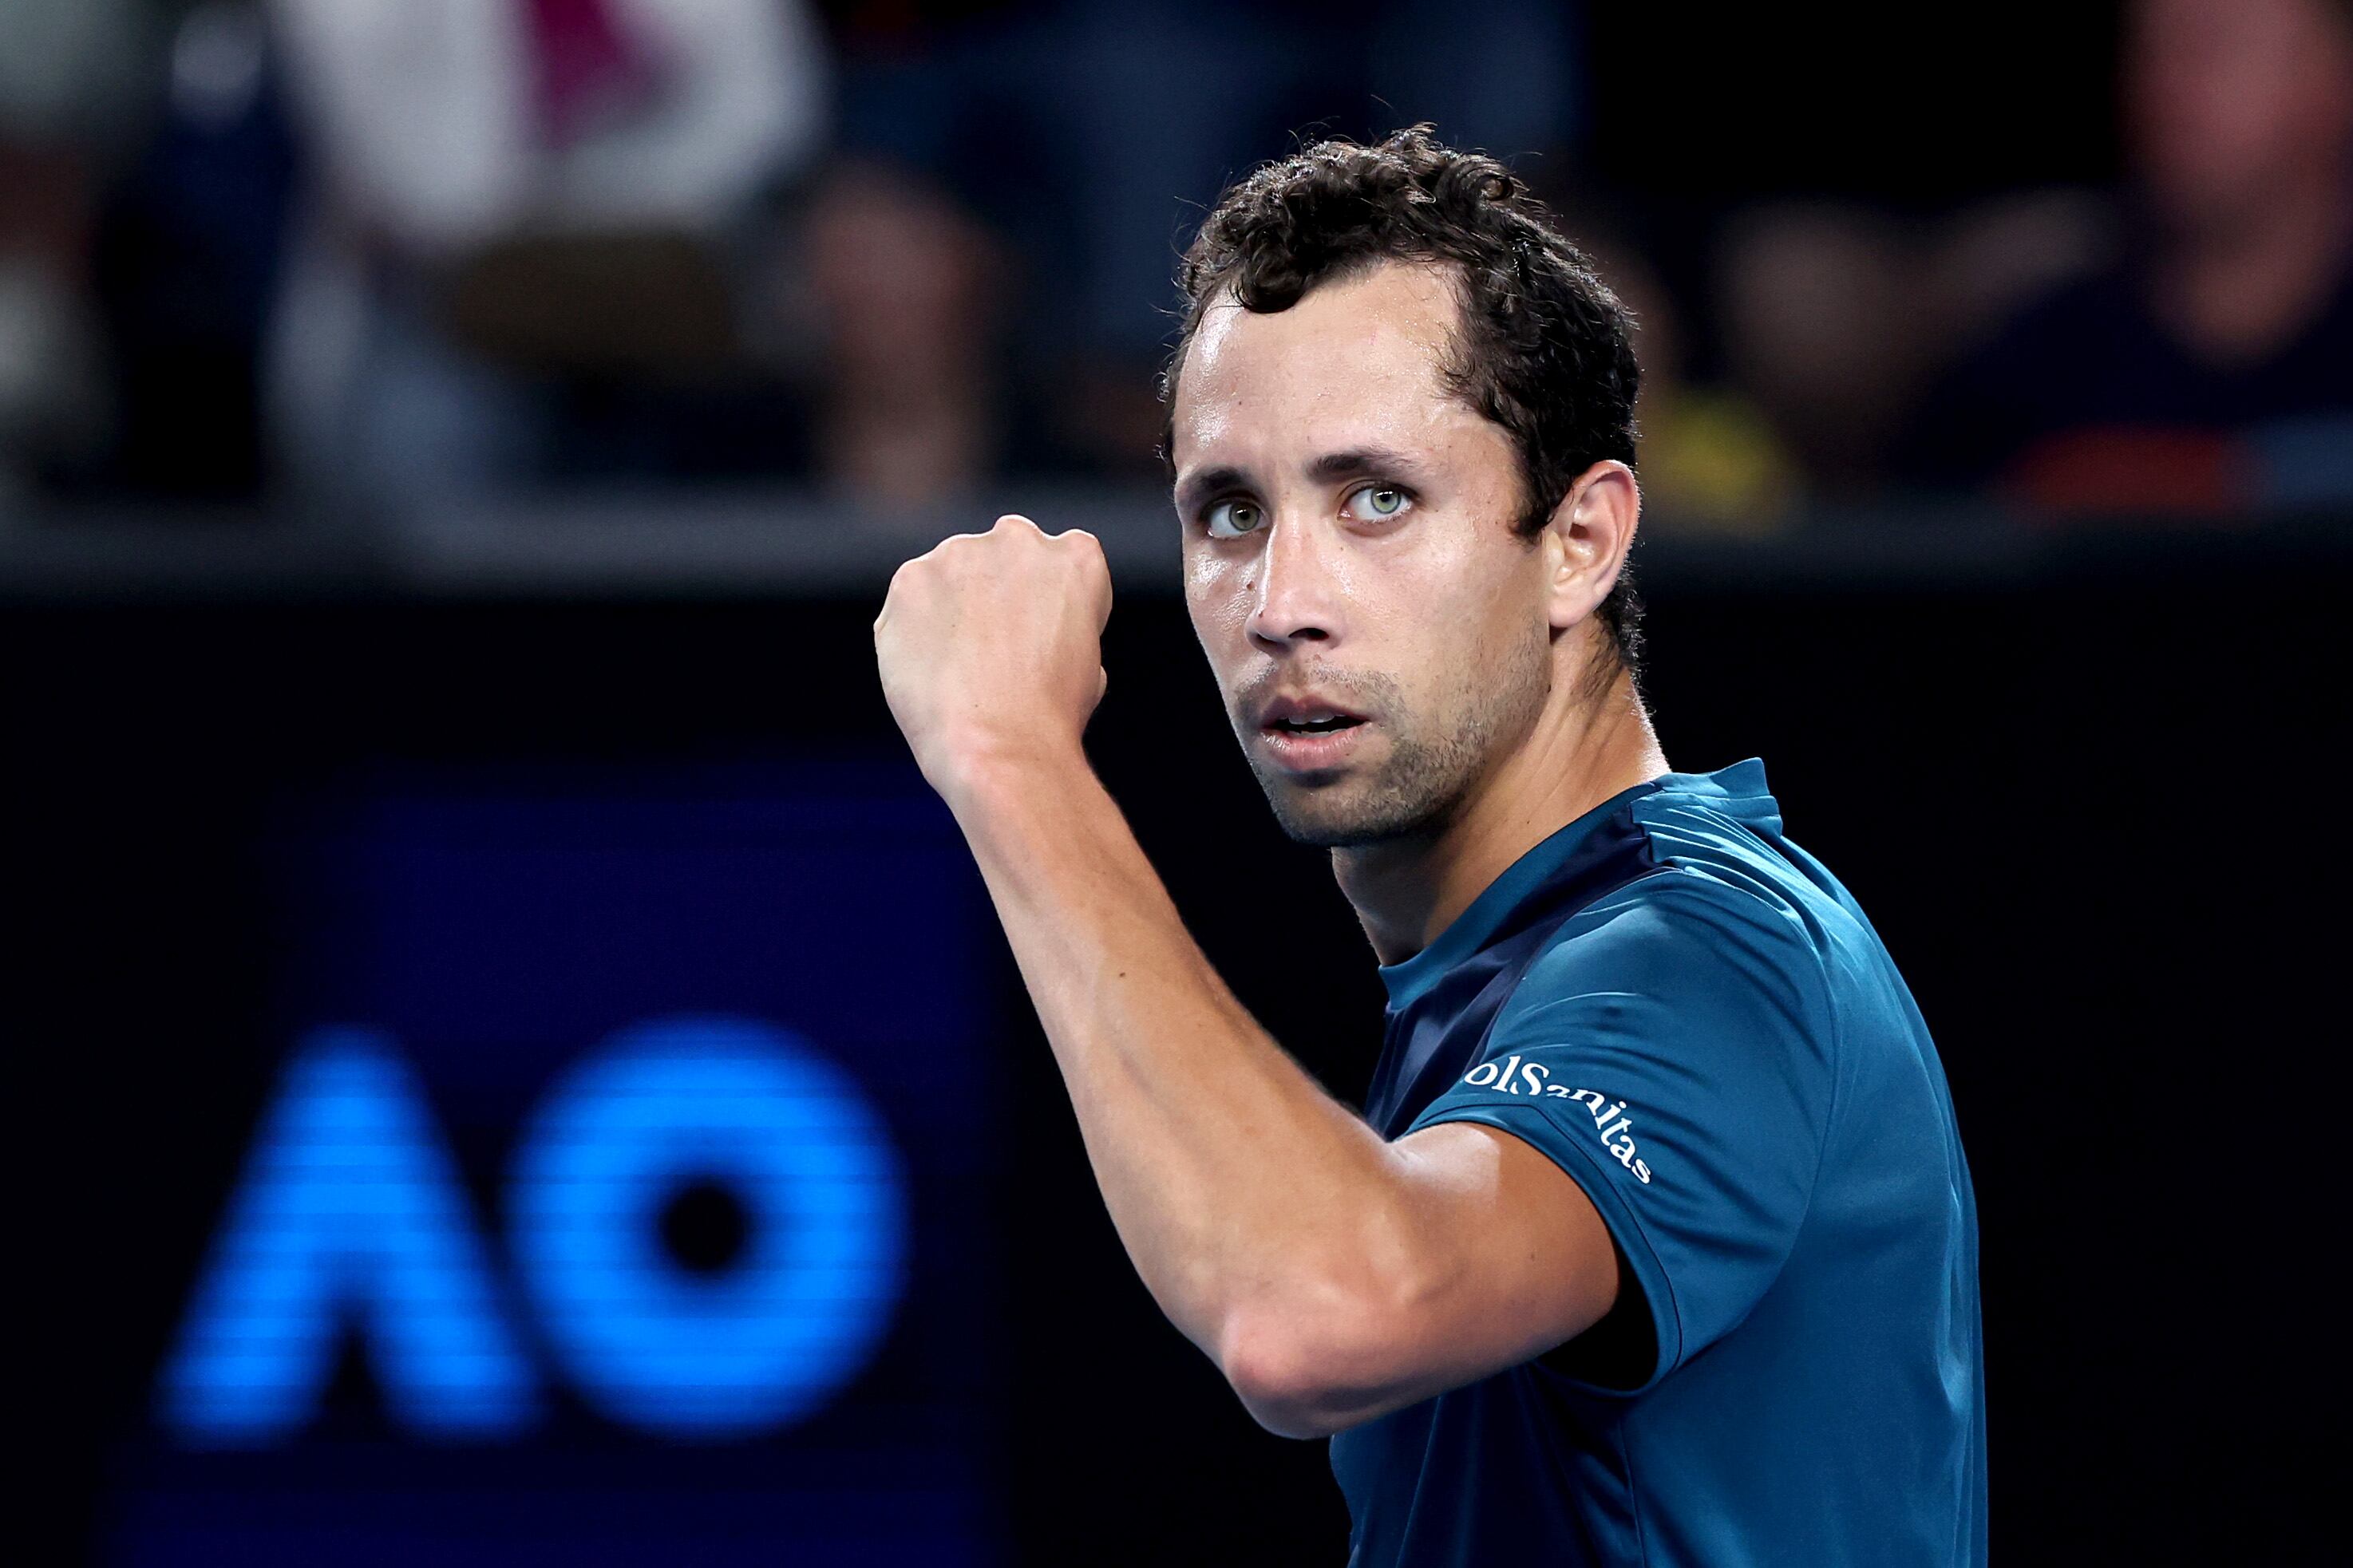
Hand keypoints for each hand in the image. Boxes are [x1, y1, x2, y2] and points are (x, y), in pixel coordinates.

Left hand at [875, 515, 1111, 797]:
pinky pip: (909, 603)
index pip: (1060, 561)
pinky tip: (930, 672)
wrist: (998, 746)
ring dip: (952, 608)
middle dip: (996, 592)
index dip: (1047, 605)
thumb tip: (1031, 633)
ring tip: (960, 670)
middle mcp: (1019, 539)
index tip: (1040, 641)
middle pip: (1002, 556)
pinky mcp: (910, 580)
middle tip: (994, 651)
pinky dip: (912, 632)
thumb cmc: (1050, 719)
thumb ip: (1060, 625)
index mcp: (1077, 556)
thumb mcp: (1086, 664)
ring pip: (951, 575)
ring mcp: (959, 554)